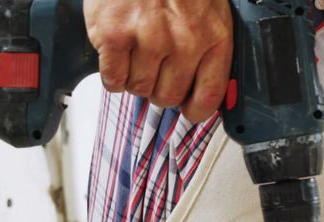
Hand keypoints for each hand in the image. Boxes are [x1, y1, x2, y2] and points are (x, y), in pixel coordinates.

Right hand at [84, 0, 232, 121]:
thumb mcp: (206, 8)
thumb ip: (207, 47)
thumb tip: (199, 91)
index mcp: (213, 36)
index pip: (207, 98)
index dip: (193, 109)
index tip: (185, 107)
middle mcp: (184, 42)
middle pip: (167, 97)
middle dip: (156, 86)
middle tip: (152, 64)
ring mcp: (148, 39)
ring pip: (138, 89)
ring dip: (132, 75)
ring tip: (134, 49)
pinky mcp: (115, 36)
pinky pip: (112, 80)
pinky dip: (111, 72)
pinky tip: (117, 51)